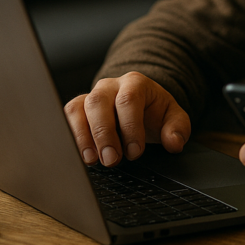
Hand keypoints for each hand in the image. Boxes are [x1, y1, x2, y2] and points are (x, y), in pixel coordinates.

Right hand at [64, 72, 190, 166]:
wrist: (140, 107)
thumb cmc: (154, 113)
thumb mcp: (173, 118)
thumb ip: (178, 129)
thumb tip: (174, 143)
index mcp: (135, 83)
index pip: (129, 101)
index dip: (130, 127)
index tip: (134, 153)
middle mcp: (109, 86)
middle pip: (99, 103)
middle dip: (104, 134)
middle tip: (111, 160)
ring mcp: (91, 96)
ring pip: (78, 108)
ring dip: (82, 136)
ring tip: (91, 160)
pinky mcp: (78, 109)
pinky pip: (66, 117)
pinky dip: (70, 136)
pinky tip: (78, 155)